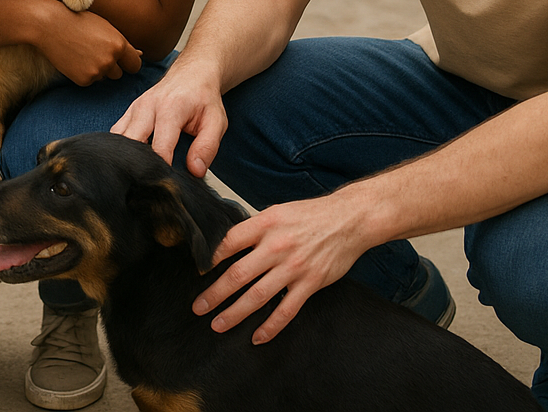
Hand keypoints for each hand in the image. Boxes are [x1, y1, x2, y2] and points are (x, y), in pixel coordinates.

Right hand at [34, 1, 141, 84]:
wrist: (48, 24)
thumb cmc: (77, 21)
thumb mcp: (104, 27)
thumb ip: (122, 43)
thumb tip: (140, 54)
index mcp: (119, 44)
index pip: (135, 64)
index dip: (128, 63)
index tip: (121, 60)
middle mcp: (110, 59)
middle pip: (119, 74)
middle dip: (110, 66)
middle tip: (93, 52)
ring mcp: (97, 71)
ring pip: (104, 77)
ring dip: (97, 70)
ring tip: (81, 52)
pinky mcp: (83, 79)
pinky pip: (89, 81)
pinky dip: (83, 73)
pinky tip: (73, 58)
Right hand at [112, 66, 227, 175]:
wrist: (192, 73)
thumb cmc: (204, 98)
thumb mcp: (217, 122)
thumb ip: (207, 146)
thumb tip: (195, 170)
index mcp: (171, 109)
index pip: (159, 147)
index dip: (161, 169)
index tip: (166, 186)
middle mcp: (147, 107)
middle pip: (130, 142)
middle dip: (137, 165)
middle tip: (148, 185)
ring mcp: (134, 108)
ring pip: (117, 138)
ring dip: (125, 157)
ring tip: (138, 174)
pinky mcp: (128, 112)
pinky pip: (115, 133)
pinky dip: (119, 148)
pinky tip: (132, 161)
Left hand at [193, 195, 368, 343]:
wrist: (350, 220)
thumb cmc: (311, 215)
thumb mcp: (276, 212)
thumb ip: (253, 229)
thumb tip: (227, 245)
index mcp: (264, 224)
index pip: (228, 243)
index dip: (209, 260)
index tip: (197, 274)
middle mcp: (276, 246)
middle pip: (237, 274)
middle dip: (214, 294)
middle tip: (198, 308)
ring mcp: (293, 267)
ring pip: (258, 296)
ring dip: (235, 313)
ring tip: (217, 324)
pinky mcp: (310, 283)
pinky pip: (286, 310)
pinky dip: (271, 326)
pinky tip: (257, 336)